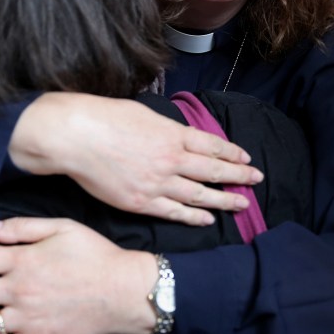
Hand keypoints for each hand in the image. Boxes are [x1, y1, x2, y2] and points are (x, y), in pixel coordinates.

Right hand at [9, 93, 262, 224]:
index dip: (231, 152)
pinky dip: (194, 216)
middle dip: (238, 176)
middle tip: (257, 179)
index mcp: (173, 134)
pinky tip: (208, 219)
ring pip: (199, 194)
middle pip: (213, 170)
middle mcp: (172, 159)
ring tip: (242, 203)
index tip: (245, 157)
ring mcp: (158, 182)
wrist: (77, 137)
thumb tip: (177, 135)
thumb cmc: (104, 118)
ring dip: (224, 200)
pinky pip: (175, 211)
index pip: (211, 145)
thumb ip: (165, 128)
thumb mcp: (144, 114)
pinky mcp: (142, 201)